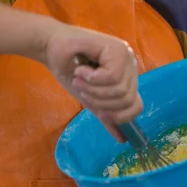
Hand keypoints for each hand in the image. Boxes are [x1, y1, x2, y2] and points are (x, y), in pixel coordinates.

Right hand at [43, 22, 141, 141]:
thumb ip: (105, 114)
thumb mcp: (89, 97)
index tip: (97, 109)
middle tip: (81, 88)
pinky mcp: (115, 47)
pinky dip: (92, 79)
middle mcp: (130, 65)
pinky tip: (80, 71)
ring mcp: (125, 55)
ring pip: (119, 89)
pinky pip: (112, 77)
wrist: (50, 47)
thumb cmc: (68, 69)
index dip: (117, 114)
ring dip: (93, 89)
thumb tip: (122, 139)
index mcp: (128, 78)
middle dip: (98, 100)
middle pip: (125, 99)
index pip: (136, 106)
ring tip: (79, 79)